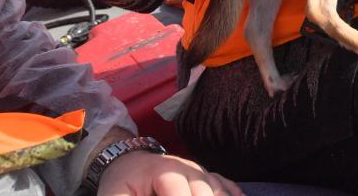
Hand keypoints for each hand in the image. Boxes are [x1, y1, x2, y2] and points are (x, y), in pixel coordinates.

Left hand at [96, 150, 242, 195]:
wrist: (131, 163)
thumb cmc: (122, 184)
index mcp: (165, 170)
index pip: (179, 191)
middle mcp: (189, 168)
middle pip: (204, 192)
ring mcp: (202, 173)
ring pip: (219, 190)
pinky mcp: (209, 179)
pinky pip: (228, 187)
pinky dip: (235, 194)